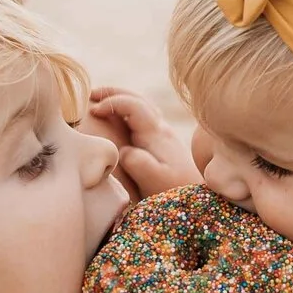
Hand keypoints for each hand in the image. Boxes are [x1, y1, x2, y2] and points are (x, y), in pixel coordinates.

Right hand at [86, 87, 201, 197]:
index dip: (112, 102)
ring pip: (142, 105)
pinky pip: (144, 117)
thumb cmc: (174, 191)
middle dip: (114, 92)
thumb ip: (138, 163)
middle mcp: (161, 128)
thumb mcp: (154, 180)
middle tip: (91, 93)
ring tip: (102, 100)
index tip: (93, 111)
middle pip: (138, 98)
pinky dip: (128, 110)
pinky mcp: (163, 142)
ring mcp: (163, 134)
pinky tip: (120, 117)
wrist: (200, 199)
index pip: (133, 104)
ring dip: (122, 98)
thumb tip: (124, 150)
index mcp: (156, 134)